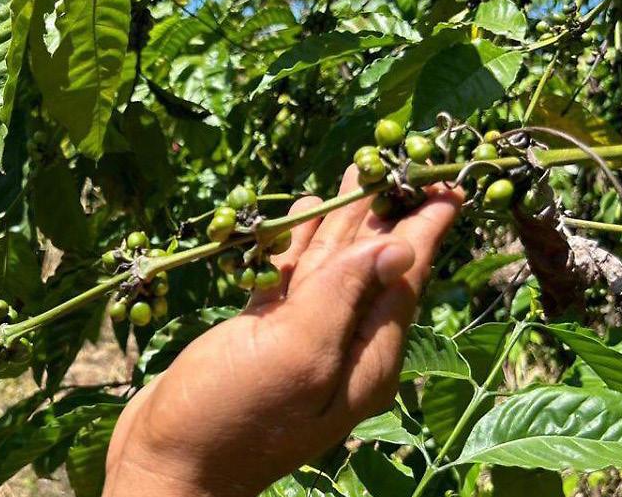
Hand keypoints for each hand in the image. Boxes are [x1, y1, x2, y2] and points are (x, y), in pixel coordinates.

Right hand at [103, 167, 461, 496]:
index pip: (407, 279)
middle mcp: (342, 346)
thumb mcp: (298, 355)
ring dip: (343, 219)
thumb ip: (345, 297)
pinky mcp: (261, 335)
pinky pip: (292, 280)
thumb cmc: (232, 417)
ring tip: (360, 170)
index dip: (427, 226)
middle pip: (373, 265)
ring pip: (330, 267)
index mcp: (366, 358)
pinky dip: (298, 244)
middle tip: (407, 159)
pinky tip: (306, 212)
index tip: (452, 181)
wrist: (169, 461)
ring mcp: (301, 340)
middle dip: (388, 212)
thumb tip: (401, 246)